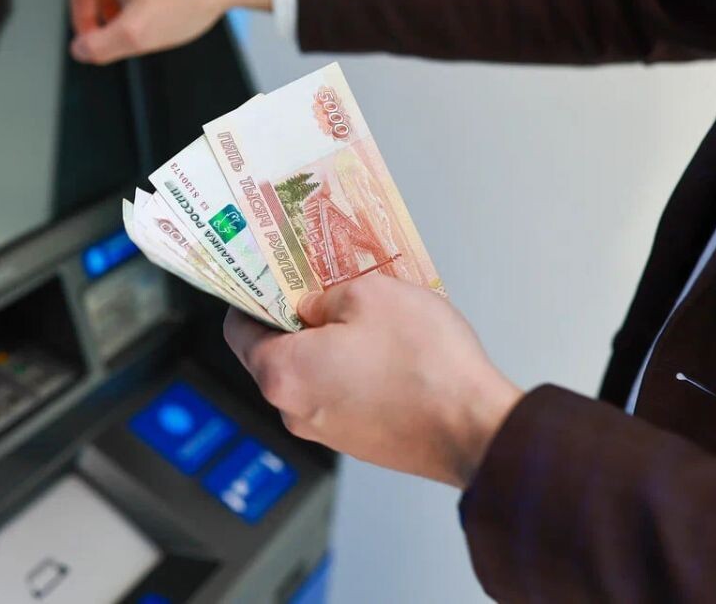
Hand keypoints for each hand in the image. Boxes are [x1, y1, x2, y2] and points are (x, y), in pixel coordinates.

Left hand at [223, 272, 521, 488]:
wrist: (478, 428)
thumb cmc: (424, 363)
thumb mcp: (369, 294)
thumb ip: (325, 295)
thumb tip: (314, 304)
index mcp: (281, 373)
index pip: (238, 330)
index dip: (251, 295)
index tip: (267, 274)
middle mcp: (294, 410)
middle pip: (274, 352)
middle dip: (295, 316)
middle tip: (320, 284)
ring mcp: (326, 431)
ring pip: (311, 373)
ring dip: (328, 342)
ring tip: (362, 312)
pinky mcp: (359, 440)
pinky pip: (340, 393)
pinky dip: (351, 368)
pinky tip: (382, 346)